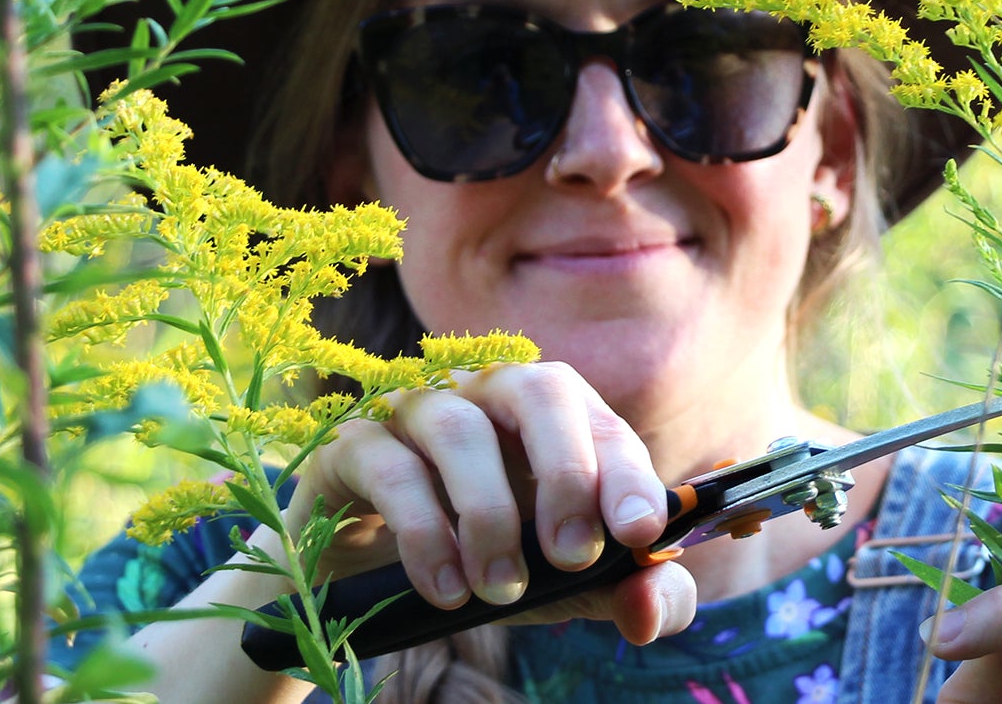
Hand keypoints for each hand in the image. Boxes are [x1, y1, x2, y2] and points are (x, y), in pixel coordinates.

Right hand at [278, 361, 695, 643]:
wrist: (367, 586)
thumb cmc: (485, 563)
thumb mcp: (561, 587)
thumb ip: (622, 593)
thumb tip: (648, 610)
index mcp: (553, 416)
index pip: (603, 424)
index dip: (628, 474)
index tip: (640, 535)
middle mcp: (488, 394)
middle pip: (539, 391)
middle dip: (567, 474)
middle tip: (573, 559)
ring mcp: (416, 411)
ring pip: (460, 429)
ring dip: (490, 517)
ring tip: (501, 592)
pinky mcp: (353, 446)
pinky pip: (391, 467)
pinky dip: (424, 532)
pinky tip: (446, 589)